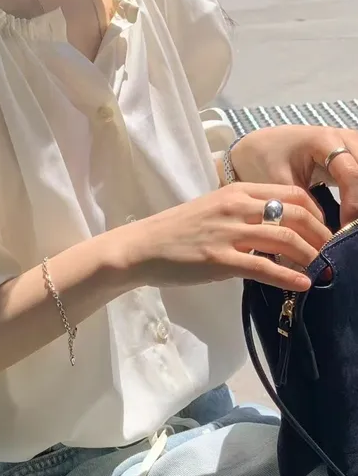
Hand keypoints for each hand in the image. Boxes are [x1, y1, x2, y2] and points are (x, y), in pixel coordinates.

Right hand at [117, 183, 331, 291]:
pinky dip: (288, 276)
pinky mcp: (218, 259)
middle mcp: (235, 206)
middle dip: (323, 234)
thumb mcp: (213, 210)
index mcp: (236, 190)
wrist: (141, 247)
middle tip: (335, 251)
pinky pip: (263, 266)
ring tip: (325, 270)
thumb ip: (243, 214)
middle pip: (297, 213)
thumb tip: (275, 231)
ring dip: (312, 256)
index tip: (327, 229)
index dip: (318, 211)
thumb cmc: (176, 231)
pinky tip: (303, 284)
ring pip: (285, 239)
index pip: (293, 193)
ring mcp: (227, 232)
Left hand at [228, 126, 357, 225]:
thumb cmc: (265, 161)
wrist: (263, 146)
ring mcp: (352, 145)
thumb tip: (325, 231)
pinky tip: (351, 217)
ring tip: (350, 225)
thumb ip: (302, 204)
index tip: (344, 228)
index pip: (352, 173)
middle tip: (349, 231)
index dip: (353, 203)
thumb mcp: (278, 183)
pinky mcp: (354, 156)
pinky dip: (357, 195)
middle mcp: (344, 138)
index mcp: (324, 140)